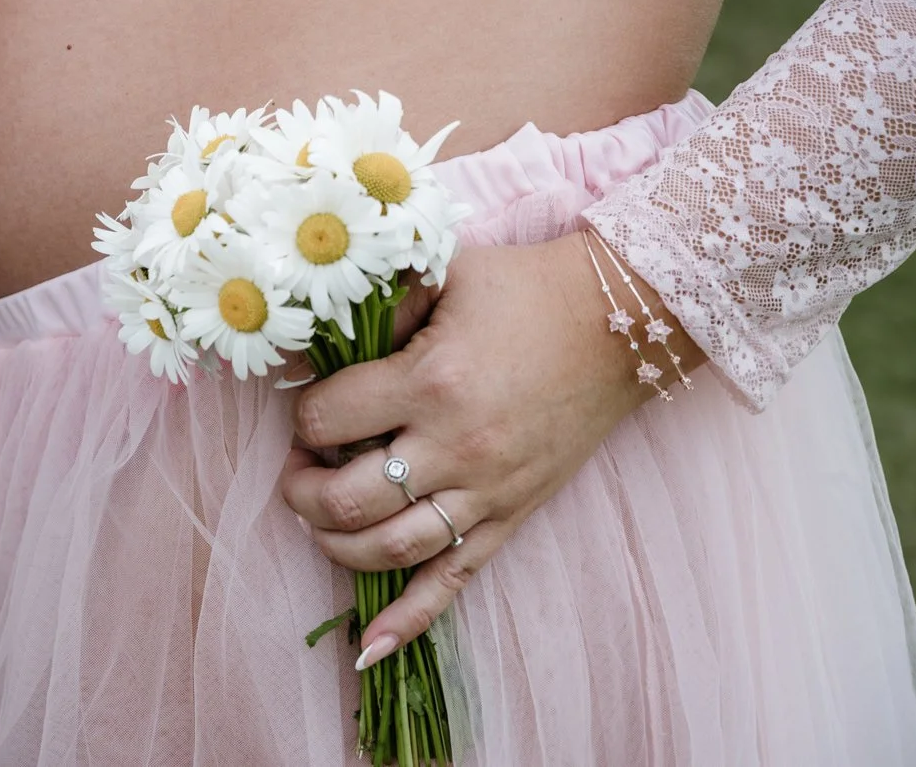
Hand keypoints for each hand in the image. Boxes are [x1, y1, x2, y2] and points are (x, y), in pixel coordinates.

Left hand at [277, 230, 701, 668]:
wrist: (619, 321)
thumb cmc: (522, 289)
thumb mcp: (441, 271)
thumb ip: (377, 302)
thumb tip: (313, 338)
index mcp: (430, 382)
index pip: (327, 421)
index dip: (301, 415)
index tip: (305, 403)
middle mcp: (456, 447)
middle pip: (348, 500)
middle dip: (303, 492)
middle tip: (296, 472)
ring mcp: (487, 491)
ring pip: (391, 549)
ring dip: (336, 545)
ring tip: (318, 519)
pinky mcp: (512, 516)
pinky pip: (455, 581)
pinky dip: (409, 618)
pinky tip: (370, 645)